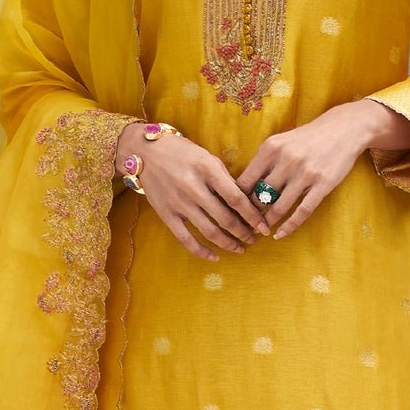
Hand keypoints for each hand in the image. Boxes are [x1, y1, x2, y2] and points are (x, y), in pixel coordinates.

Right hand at [117, 122, 267, 260]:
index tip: (263, 225)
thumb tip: (244, 202)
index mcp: (208, 170)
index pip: (236, 198)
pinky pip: (186, 239)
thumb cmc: (182, 152)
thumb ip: (225, 179)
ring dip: (228, 243)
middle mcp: (194, 188)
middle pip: (225, 218)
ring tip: (240, 248)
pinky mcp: (166, 214)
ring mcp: (179, 203)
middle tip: (253, 238)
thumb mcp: (207, 157)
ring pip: (209, 231)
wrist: (146, 152)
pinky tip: (215, 257)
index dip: (252, 215)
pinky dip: (201, 251)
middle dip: (244, 232)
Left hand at [237, 100, 409, 239]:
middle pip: (260, 196)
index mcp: (271, 148)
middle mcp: (286, 160)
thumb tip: (243, 188)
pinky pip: (302, 211)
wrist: (343, 130)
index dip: (236, 200)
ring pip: (279, 206)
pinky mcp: (322, 185)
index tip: (234, 211)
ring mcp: (305, 173)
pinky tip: (280, 234)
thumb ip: (263, 162)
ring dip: (268, 221)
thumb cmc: (306, 138)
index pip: (245, 180)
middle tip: (246, 224)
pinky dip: (289, 226)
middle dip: (251, 214)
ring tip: (262, 229)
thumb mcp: (280, 142)